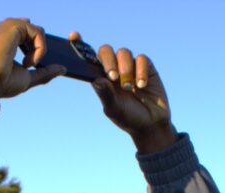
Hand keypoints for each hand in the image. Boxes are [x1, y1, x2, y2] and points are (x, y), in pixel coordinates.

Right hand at [0, 18, 62, 98]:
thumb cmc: (2, 83)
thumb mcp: (28, 77)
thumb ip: (44, 72)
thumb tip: (63, 69)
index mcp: (6, 40)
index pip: (27, 35)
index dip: (36, 47)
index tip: (33, 64)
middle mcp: (6, 30)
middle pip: (35, 32)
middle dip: (41, 48)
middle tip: (31, 65)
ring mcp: (9, 26)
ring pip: (38, 32)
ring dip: (39, 50)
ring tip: (27, 65)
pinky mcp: (14, 26)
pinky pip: (38, 32)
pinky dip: (40, 48)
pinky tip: (29, 62)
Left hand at [84, 32, 176, 152]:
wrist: (150, 124)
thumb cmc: (128, 118)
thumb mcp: (114, 109)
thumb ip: (106, 94)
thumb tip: (97, 80)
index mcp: (101, 78)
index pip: (88, 59)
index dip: (80, 45)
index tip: (74, 36)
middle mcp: (114, 69)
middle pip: (105, 51)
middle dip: (107, 60)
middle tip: (112, 76)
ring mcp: (130, 66)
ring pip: (123, 52)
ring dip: (125, 67)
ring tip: (128, 86)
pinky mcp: (146, 67)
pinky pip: (141, 59)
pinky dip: (140, 71)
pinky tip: (141, 85)